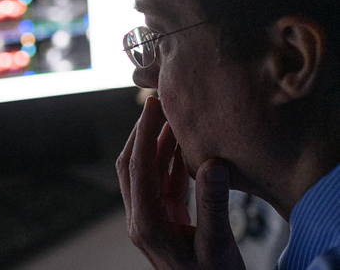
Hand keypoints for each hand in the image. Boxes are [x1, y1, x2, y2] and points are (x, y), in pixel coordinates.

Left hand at [116, 96, 245, 269]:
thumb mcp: (217, 246)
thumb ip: (214, 206)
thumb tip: (212, 163)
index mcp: (147, 224)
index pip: (139, 168)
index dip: (144, 133)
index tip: (152, 105)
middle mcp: (140, 218)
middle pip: (133, 164)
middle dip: (143, 132)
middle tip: (157, 104)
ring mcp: (149, 218)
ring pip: (145, 171)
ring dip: (156, 144)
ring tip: (171, 119)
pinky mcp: (162, 218)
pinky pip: (161, 182)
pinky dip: (169, 162)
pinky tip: (182, 146)